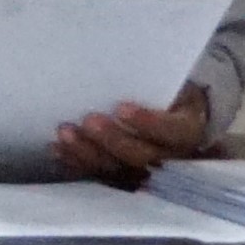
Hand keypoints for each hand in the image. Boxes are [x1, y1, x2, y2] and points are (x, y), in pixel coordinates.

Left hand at [49, 86, 214, 186]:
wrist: (173, 118)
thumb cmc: (168, 96)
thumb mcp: (173, 86)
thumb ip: (155, 85)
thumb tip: (124, 71)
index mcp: (187, 132)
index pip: (171, 131)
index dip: (148, 123)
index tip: (121, 108)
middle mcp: (168, 157)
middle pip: (140, 155)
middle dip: (112, 139)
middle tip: (89, 120)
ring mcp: (143, 170)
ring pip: (115, 168)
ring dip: (86, 152)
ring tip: (65, 132)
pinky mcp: (119, 174)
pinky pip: (96, 173)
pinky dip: (75, 161)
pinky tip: (58, 148)